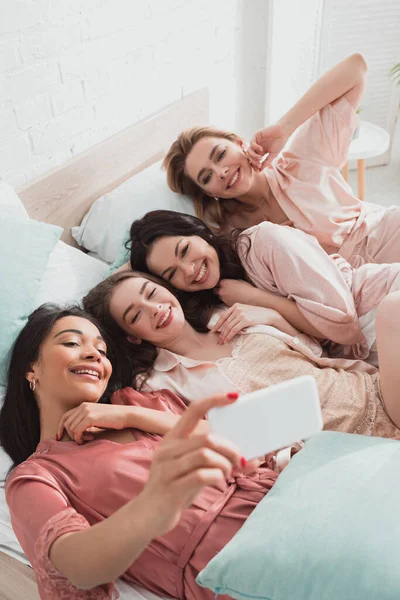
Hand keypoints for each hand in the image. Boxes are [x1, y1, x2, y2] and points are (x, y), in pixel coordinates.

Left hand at [57, 403, 129, 443]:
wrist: (126, 415)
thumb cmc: (113, 419)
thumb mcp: (96, 417)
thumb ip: (85, 421)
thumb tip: (75, 432)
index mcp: (83, 405)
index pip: (65, 416)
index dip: (60, 427)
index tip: (59, 437)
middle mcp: (83, 406)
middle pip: (66, 423)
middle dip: (71, 435)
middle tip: (82, 439)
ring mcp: (86, 411)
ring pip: (71, 428)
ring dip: (77, 437)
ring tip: (88, 438)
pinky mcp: (90, 418)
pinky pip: (77, 431)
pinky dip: (79, 438)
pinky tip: (88, 439)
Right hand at [140, 392, 243, 536]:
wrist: (146, 516)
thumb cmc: (175, 489)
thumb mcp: (189, 468)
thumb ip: (212, 459)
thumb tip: (250, 459)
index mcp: (172, 438)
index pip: (193, 410)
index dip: (214, 400)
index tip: (234, 397)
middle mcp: (168, 449)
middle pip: (207, 437)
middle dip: (230, 448)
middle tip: (239, 461)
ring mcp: (168, 468)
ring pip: (206, 455)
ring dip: (225, 464)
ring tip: (228, 473)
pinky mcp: (172, 487)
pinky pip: (202, 475)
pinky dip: (217, 476)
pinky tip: (219, 481)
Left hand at [211, 303, 278, 343]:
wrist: (269, 315)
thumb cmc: (258, 315)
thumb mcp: (246, 311)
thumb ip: (237, 314)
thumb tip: (228, 324)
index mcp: (236, 306)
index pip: (223, 316)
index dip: (217, 324)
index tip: (213, 331)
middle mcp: (237, 309)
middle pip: (225, 323)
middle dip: (220, 333)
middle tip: (218, 340)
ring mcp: (241, 314)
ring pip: (228, 327)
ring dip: (224, 336)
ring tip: (222, 342)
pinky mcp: (245, 320)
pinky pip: (234, 330)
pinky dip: (229, 336)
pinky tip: (227, 340)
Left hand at [215, 279, 257, 306]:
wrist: (251, 298)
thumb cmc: (246, 288)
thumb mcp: (237, 280)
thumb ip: (230, 282)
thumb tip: (228, 282)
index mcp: (224, 282)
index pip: (216, 282)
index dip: (220, 283)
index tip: (222, 284)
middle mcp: (221, 290)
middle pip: (215, 290)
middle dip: (218, 290)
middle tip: (224, 290)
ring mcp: (223, 298)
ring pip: (219, 297)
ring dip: (222, 296)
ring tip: (230, 295)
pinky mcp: (226, 304)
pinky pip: (224, 301)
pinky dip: (227, 300)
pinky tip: (232, 299)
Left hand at [248, 122, 290, 169]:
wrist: (283, 132)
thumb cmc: (279, 143)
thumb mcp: (273, 155)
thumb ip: (267, 162)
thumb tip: (260, 170)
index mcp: (260, 152)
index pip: (254, 161)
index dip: (255, 166)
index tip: (258, 171)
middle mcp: (256, 147)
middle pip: (250, 157)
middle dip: (254, 162)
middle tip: (259, 165)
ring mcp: (256, 141)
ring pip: (249, 151)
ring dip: (253, 156)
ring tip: (260, 158)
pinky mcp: (256, 135)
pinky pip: (251, 143)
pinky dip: (255, 147)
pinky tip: (261, 149)